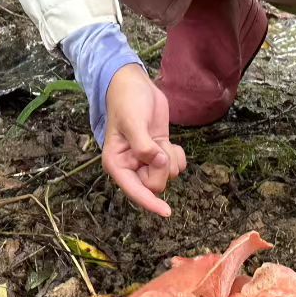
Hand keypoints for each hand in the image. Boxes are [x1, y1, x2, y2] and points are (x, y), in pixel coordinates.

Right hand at [103, 64, 187, 216]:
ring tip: (164, 142)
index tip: (166, 212)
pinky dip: (178, 156)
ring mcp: (147, 160)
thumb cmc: (127, 102)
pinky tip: (171, 143)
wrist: (135, 84)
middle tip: (160, 149)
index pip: (135, 191)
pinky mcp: (159, 151)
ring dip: (171, 162)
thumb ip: (143, 146)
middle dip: (162, 169)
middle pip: (154, 185)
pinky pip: (175, 166)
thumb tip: (157, 163)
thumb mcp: (133, 122)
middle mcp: (131, 166)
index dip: (150, 203)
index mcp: (117, 164)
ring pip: (166, 176)